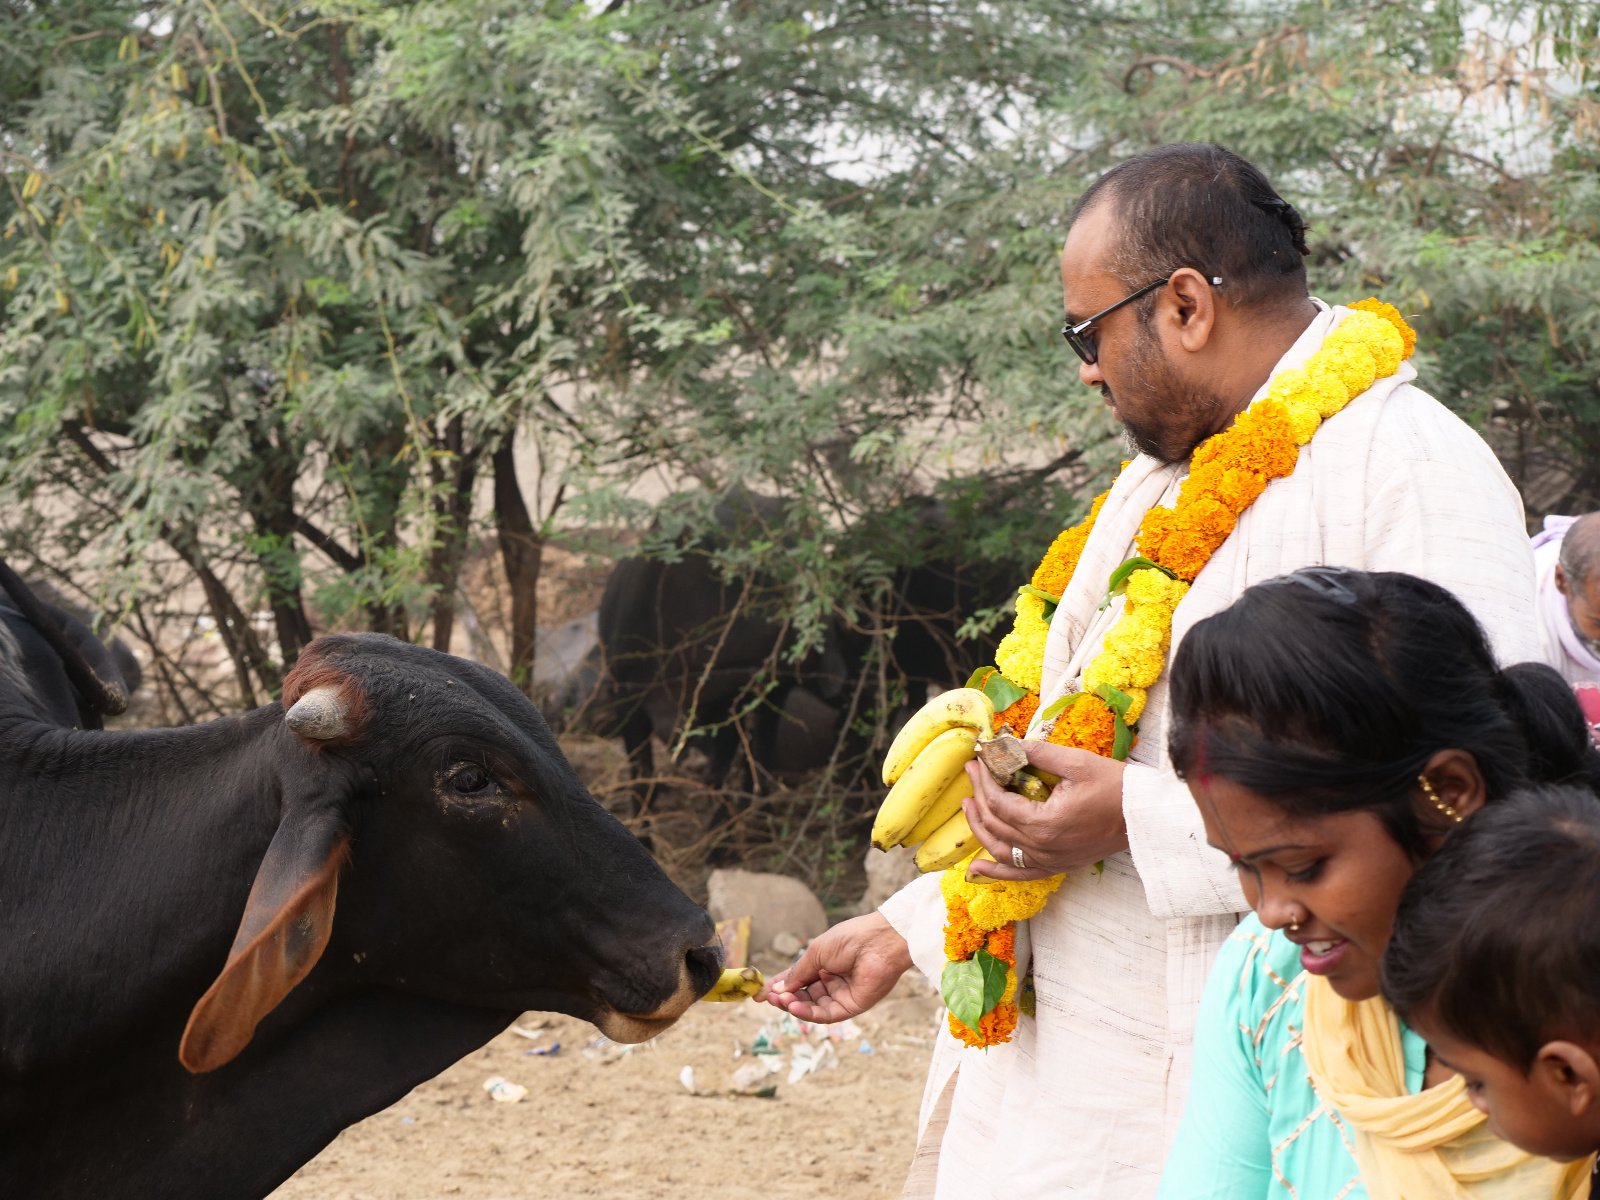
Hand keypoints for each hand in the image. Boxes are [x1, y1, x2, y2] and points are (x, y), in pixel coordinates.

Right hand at [757, 911, 912, 1022]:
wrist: (878, 942)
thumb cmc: (849, 939)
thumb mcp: (816, 952)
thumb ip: (798, 972)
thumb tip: (779, 988)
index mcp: (824, 964)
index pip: (798, 979)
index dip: (779, 986)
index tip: (760, 993)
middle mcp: (831, 981)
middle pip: (803, 996)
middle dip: (785, 997)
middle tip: (769, 998)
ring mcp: (841, 995)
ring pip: (812, 1007)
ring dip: (794, 1006)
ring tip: (780, 1000)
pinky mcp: (851, 1007)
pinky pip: (825, 1014)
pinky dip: (808, 1013)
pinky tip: (794, 1006)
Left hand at [964, 741, 1128, 880]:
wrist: (1144, 816)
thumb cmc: (1114, 786)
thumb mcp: (1075, 762)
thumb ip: (1037, 753)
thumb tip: (1005, 743)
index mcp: (1044, 823)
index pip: (998, 801)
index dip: (984, 779)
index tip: (978, 760)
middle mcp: (1042, 848)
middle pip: (996, 823)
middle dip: (979, 795)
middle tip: (972, 771)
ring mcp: (1049, 861)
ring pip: (1001, 850)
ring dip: (980, 828)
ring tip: (968, 806)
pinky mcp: (1058, 866)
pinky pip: (1019, 873)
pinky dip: (995, 871)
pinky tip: (975, 869)